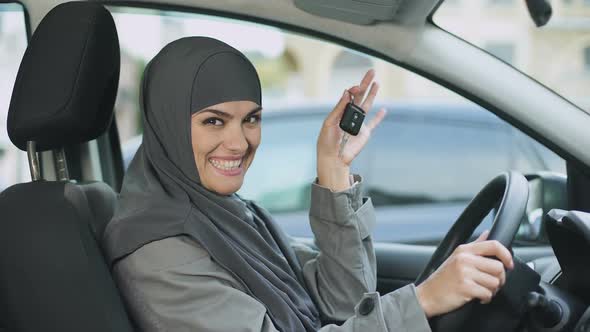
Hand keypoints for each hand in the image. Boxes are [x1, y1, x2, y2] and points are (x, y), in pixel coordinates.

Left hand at [316, 69, 385, 190]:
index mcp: (340, 111)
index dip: (354, 89)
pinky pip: (374, 123)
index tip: (356, 86)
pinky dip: (379, 117)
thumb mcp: (329, 122)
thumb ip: (339, 108)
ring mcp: (358, 124)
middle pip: (360, 96)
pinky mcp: (365, 133)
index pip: (349, 95)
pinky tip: (384, 110)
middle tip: (372, 71)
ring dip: (372, 94)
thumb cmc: (327, 141)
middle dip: (365, 83)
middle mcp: (350, 115)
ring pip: (367, 105)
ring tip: (377, 82)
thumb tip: (346, 92)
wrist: (333, 158)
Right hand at [415, 231, 513, 317]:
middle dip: (499, 279)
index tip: (509, 264)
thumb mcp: (457, 257)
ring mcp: (465, 273)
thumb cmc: (443, 278)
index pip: (493, 245)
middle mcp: (465, 259)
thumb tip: (488, 233)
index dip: (506, 255)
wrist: (428, 295)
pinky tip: (477, 298)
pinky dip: (485, 299)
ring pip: (495, 282)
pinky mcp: (465, 288)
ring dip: (492, 290)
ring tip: (482, 291)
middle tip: (491, 284)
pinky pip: (487, 294)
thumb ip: (475, 245)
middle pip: (498, 267)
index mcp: (464, 250)